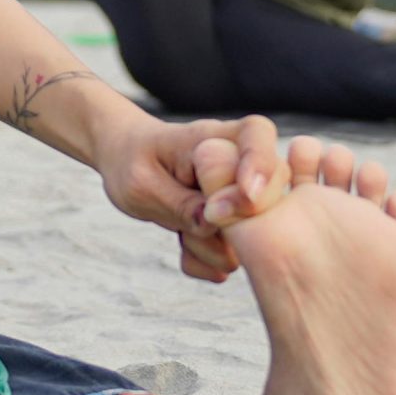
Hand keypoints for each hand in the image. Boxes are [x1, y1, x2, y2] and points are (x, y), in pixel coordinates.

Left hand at [97, 110, 284, 283]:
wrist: (125, 163)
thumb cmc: (132, 161)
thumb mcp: (142, 183)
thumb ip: (180, 204)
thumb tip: (212, 226)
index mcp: (215, 138)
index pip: (257, 134)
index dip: (260, 164)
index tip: (245, 195)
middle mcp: (239, 166)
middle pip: (269, 195)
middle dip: (229, 225)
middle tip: (188, 219)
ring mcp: (241, 199)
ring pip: (250, 240)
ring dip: (209, 247)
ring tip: (178, 226)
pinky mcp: (235, 229)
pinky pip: (230, 258)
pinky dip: (204, 260)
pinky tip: (183, 243)